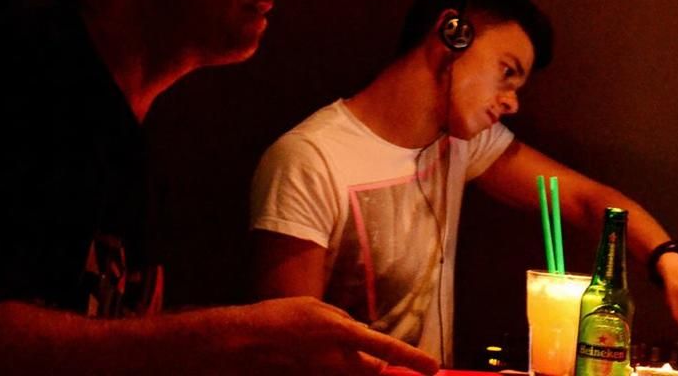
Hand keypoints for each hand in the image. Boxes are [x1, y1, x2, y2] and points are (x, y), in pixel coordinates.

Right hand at [236, 297, 438, 374]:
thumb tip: (361, 334)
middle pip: (374, 371)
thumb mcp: (317, 308)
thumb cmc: (280, 318)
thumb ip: (344, 323)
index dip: (413, 359)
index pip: (388, 349)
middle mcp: (338, 362)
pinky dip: (333, 370)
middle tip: (373, 355)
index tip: (433, 367)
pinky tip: (311, 358)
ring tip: (325, 350)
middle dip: (378, 365)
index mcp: (343, 334)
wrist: (243, 343)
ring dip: (354, 367)